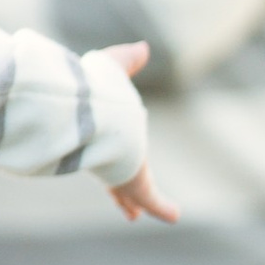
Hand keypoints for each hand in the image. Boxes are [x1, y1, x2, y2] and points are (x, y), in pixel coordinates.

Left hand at [99, 38, 177, 224]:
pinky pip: (149, 199)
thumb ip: (126, 61)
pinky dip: (160, 207)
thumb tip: (143, 48)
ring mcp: (119, 171)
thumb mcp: (113, 67)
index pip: (105, 147)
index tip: (114, 162)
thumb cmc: (97, 89)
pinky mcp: (133, 183)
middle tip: (120, 201)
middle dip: (115, 188)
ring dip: (130, 202)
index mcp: (101, 131)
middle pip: (110, 175)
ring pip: (124, 192)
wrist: (92, 115)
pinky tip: (173, 215)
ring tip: (133, 215)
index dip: (110, 156)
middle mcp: (107, 154)